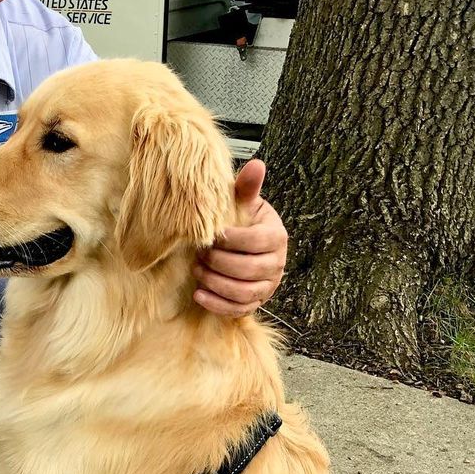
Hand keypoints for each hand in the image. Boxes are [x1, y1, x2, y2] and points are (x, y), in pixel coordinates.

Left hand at [193, 159, 287, 316]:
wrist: (243, 247)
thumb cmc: (240, 222)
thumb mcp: (243, 203)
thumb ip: (247, 188)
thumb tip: (256, 164)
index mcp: (276, 236)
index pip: (255, 242)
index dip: (231, 240)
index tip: (212, 235)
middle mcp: (277, 263)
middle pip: (248, 269)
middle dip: (219, 263)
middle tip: (200, 254)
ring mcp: (267, 285)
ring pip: (243, 291)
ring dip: (216, 282)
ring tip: (197, 270)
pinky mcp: (255, 302)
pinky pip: (238, 309)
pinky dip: (217, 304)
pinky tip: (198, 294)